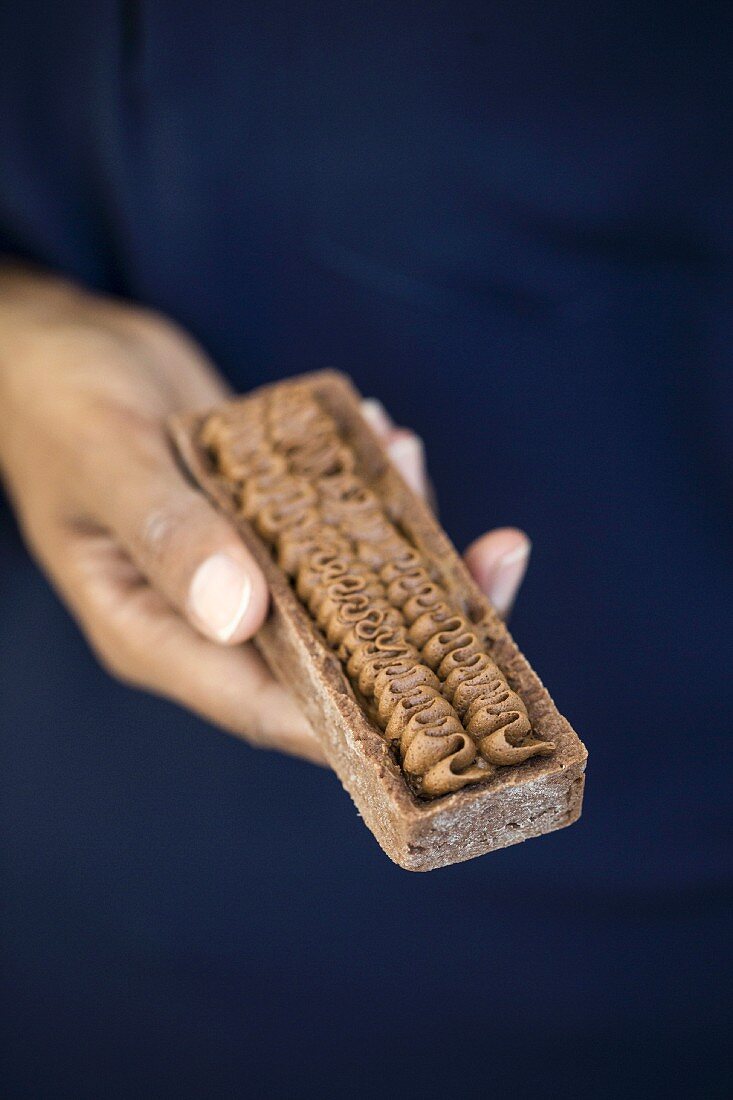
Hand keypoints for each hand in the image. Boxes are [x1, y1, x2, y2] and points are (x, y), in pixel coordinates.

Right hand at [0, 267, 529, 767]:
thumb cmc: (59, 402)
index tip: (446, 701)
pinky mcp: (264, 520)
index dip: (358, 716)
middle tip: (495, 558)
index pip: (269, 705)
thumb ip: (169, 536)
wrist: (59, 346)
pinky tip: (387, 433)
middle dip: (419, 619)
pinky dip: (368, 487)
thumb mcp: (105, 461)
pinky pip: (333, 522)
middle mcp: (210, 617)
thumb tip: (238, 613)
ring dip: (398, 532)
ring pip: (344, 583)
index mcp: (157, 634)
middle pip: (330, 652)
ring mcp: (243, 568)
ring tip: (413, 456)